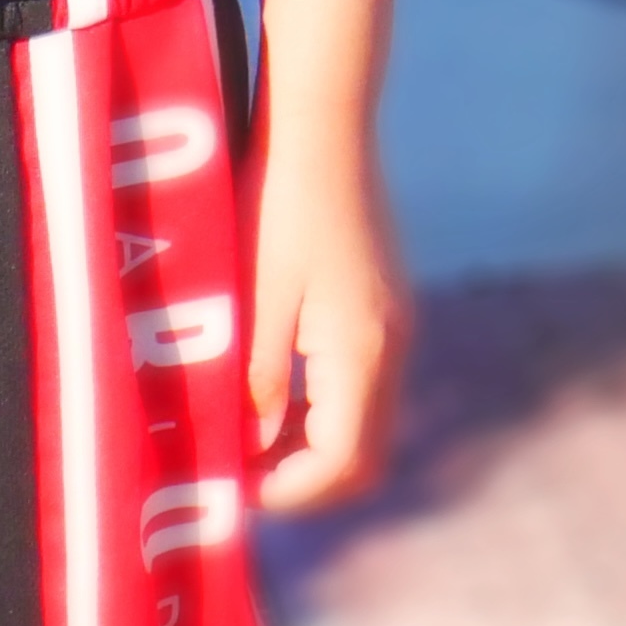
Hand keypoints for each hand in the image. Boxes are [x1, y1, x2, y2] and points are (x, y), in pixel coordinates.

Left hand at [245, 144, 407, 512]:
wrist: (326, 132)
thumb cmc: (281, 208)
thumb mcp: (256, 301)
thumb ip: (256, 384)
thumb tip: (249, 451)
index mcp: (361, 351)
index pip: (341, 462)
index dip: (287, 493)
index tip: (231, 492)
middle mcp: (391, 347)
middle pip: (364, 455)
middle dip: (302, 480)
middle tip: (237, 477)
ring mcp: (394, 328)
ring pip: (363, 424)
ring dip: (309, 447)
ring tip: (242, 438)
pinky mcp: (384, 310)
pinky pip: (361, 388)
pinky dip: (321, 411)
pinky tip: (271, 395)